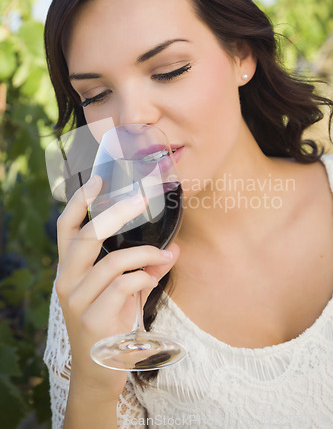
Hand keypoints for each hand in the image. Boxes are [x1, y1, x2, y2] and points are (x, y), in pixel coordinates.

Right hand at [55, 175, 178, 398]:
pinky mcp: (92, 319)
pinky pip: (123, 286)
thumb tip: (175, 248)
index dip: (80, 202)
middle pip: (87, 236)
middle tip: (139, 200)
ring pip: (112, 262)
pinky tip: (153, 278)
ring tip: (165, 257)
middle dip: (116, 214)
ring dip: (145, 255)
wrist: (99, 372)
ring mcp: (76, 301)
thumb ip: (144, 268)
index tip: (97, 180)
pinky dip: (144, 277)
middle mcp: (67, 281)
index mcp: (70, 269)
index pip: (67, 228)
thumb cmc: (111, 323)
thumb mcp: (125, 292)